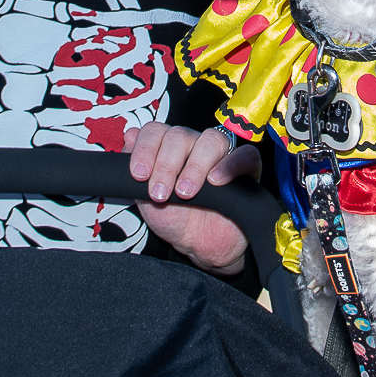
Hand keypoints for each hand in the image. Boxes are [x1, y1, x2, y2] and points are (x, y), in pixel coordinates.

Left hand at [127, 124, 260, 277]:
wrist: (200, 245)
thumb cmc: (175, 218)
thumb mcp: (146, 199)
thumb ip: (135, 169)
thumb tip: (129, 135)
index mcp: (168, 147)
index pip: (156, 131)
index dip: (146, 148)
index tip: (139, 175)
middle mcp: (194, 145)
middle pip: (180, 135)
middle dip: (166, 164)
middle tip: (160, 193)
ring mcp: (221, 154)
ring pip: (212, 140)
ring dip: (195, 165)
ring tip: (186, 192)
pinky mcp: (246, 168)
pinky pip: (246, 155)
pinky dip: (230, 164)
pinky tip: (215, 180)